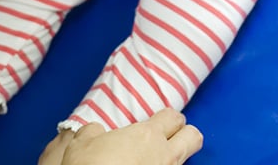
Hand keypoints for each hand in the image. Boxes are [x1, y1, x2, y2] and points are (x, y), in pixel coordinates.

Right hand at [58, 110, 202, 164]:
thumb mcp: (83, 143)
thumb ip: (95, 131)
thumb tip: (96, 131)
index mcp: (147, 135)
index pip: (173, 116)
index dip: (167, 117)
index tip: (158, 120)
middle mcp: (165, 156)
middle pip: (193, 137)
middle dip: (185, 134)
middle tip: (169, 136)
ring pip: (185, 161)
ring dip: (173, 157)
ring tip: (153, 159)